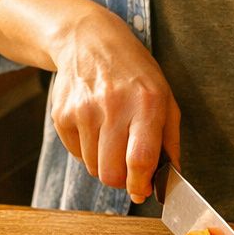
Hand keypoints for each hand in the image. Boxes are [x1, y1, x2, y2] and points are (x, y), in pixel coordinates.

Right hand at [48, 10, 179, 201]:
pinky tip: (94, 127)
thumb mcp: (165, 98)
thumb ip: (170, 141)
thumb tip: (171, 179)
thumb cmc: (135, 74)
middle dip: (122, 180)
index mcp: (146, 104)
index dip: (141, 184)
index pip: (140, 158)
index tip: (143, 192)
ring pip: (93, 168)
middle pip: (111, 172)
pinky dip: (87, 150)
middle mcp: (113, 106)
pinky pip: (76, 154)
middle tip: (128, 169)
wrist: (89, 42)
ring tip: (112, 138)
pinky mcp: (62, 115)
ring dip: (105, 163)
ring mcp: (83, 111)